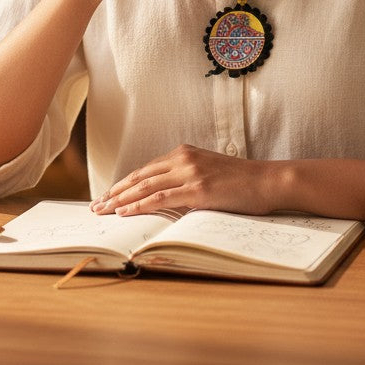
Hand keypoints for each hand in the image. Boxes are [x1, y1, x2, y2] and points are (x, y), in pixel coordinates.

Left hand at [90, 144, 276, 216]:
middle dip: (115, 192)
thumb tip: (164, 196)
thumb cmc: (241, 182)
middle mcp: (183, 158)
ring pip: (145, 186)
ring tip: (103, 210)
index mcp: (183, 153)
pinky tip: (125, 211)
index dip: (124, 183)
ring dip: (121, 199)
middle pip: (140, 176)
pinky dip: (140, 205)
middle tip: (96, 205)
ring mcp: (190, 173)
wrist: (268, 181)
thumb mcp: (208, 172)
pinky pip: (161, 197)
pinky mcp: (198, 189)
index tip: (107, 195)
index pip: (145, 170)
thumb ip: (185, 178)